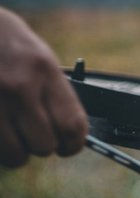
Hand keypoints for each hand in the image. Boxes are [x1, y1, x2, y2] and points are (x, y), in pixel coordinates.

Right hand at [0, 8, 87, 167]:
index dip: (74, 144)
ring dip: (18, 150)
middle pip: (45, 145)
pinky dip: (0, 148)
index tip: (69, 146)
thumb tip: (71, 133)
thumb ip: (56, 95)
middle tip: (36, 134)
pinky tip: (1, 130)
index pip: (72, 125)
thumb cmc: (6, 42)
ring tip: (14, 133)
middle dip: (43, 146)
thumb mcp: (39, 58)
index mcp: (44, 70)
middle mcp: (19, 86)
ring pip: (16, 155)